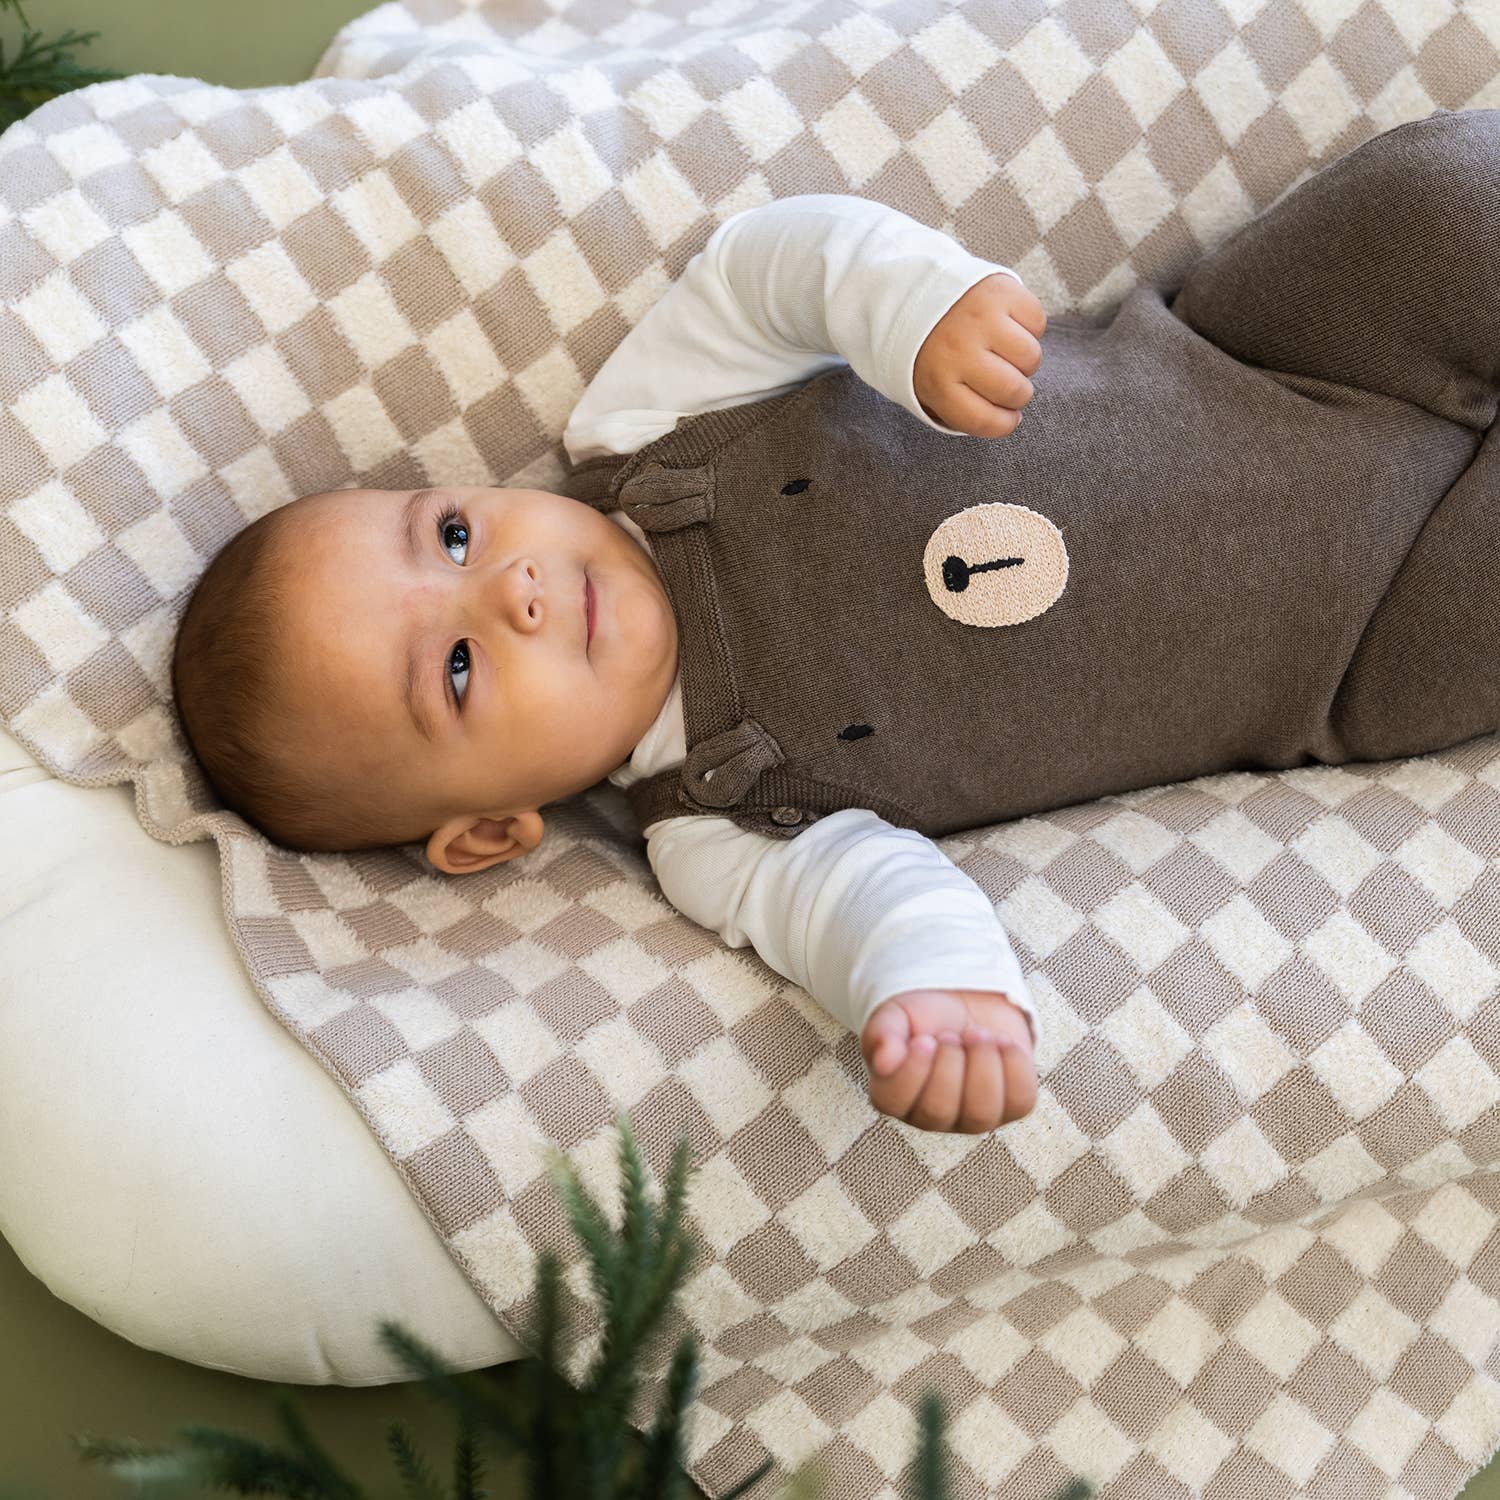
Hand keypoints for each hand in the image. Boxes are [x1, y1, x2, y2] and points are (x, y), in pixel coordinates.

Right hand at [861, 988, 1037, 1132]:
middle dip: (949, 1063)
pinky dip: (1013, 1065)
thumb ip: (882, 1034)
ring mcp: (972, 1117)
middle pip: (938, 1111)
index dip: (911, 1071)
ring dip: (982, 1063)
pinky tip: (1001, 1043)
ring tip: (977, 1034)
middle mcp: (930, 1115)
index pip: (892, 1102)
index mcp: (894, 1094)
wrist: (967, 1002)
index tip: (923, 1039)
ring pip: (982, 1113)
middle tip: (951, 1035)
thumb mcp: (896, 1014)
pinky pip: (1020, 1101)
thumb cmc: (924, 1015)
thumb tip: (883, 1061)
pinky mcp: (1010, 1107)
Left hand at [913, 273, 1046, 437]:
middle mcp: (959, 351)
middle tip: (1009, 383)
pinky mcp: (1002, 292)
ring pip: (1031, 358)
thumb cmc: (929, 350)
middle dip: (1018, 394)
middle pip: (1013, 391)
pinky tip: (1011, 326)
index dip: (1004, 425)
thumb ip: (959, 407)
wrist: (916, 290)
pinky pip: (1037, 322)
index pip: (983, 420)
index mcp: (936, 381)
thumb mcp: (927, 385)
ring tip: (1008, 353)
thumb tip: (1008, 419)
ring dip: (1026, 362)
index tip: (1009, 419)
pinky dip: (1031, 328)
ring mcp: (982, 319)